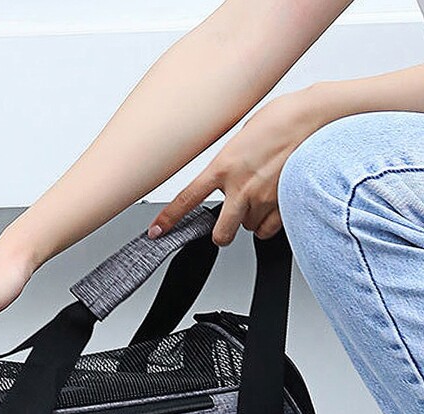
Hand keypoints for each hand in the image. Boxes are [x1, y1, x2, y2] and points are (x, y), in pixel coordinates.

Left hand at [148, 87, 325, 246]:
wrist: (318, 117)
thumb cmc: (284, 118)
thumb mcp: (243, 136)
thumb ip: (230, 162)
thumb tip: (227, 175)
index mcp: (224, 166)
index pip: (188, 199)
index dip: (169, 219)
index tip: (157, 231)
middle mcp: (241, 187)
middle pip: (221, 233)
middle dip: (222, 233)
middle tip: (228, 223)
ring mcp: (264, 200)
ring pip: (248, 228)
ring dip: (251, 219)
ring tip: (263, 194)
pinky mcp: (286, 207)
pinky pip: (269, 230)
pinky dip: (270, 223)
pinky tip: (276, 203)